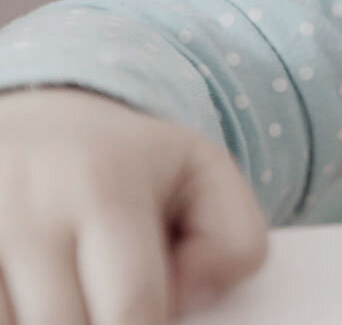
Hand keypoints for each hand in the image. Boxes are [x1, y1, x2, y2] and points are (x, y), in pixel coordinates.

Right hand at [0, 87, 267, 323]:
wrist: (39, 121)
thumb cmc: (134, 164)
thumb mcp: (206, 177)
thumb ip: (235, 241)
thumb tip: (188, 299)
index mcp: (102, 184)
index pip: (132, 307)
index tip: (156, 317)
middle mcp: (23, 206)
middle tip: (113, 297)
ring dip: (46, 322)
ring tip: (70, 290)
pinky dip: (14, 314)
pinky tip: (32, 294)